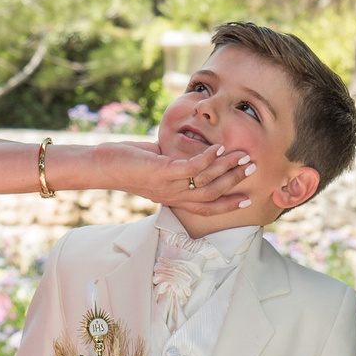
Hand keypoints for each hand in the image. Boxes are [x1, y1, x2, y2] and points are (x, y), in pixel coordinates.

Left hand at [86, 141, 253, 216]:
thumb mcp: (159, 165)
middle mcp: (173, 196)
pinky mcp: (161, 172)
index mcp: (174, 198)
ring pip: (206, 182)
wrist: (102, 165)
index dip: (227, 205)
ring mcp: (168, 186)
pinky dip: (207, 158)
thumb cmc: (129, 162)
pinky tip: (219, 147)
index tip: (246, 199)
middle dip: (234, 182)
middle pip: (212, 195)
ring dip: (227, 168)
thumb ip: (178, 163)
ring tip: (243, 156)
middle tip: (252, 168)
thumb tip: (194, 150)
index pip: (206, 208)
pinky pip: (191, 167)